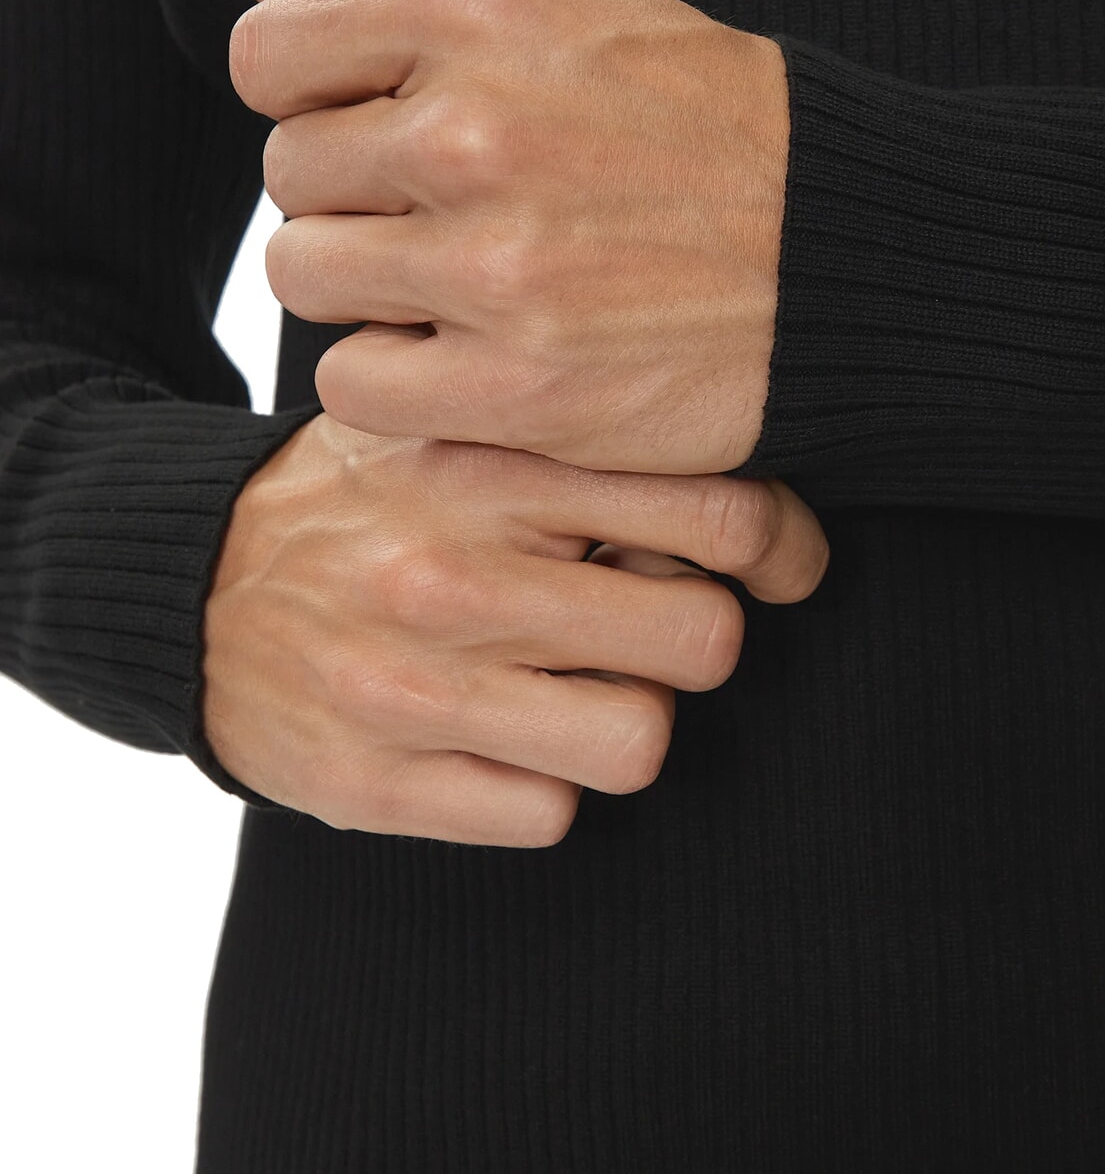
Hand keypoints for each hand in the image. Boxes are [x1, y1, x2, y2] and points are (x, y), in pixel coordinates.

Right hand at [202, 412, 827, 845]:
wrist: (185, 581)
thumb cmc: (357, 499)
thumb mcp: (453, 429)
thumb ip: (573, 449)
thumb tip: (721, 512)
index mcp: (486, 466)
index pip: (714, 510)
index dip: (780, 544)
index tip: (777, 561)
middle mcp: (454, 575)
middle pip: (703, 639)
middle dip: (698, 634)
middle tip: (655, 620)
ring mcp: (412, 688)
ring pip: (640, 742)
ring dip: (629, 718)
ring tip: (581, 684)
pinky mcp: (375, 785)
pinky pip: (549, 815)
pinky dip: (548, 783)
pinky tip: (505, 737)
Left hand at [230, 0, 790, 473]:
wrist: (838, 256)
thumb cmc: (694, 127)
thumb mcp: (560, 12)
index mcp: (477, 10)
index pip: (267, 56)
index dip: (311, 97)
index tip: (377, 127)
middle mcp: (474, 130)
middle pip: (288, 173)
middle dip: (354, 196)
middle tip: (447, 213)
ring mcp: (494, 265)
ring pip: (304, 277)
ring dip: (365, 288)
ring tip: (457, 282)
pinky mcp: (517, 386)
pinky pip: (350, 383)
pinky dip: (394, 379)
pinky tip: (465, 355)